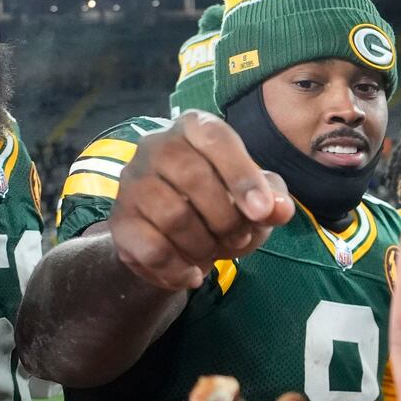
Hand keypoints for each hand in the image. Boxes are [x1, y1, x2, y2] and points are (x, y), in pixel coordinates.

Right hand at [108, 111, 293, 291]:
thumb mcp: (255, 199)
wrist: (172, 238)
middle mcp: (156, 145)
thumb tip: (279, 209)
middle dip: (226, 218)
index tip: (262, 212)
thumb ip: (272, 199)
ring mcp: (132, 182)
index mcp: (194, 127)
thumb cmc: (220, 204)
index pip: (216, 139)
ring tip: (214, 253)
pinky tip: (193, 273)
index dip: (241, 176)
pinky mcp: (120, 221)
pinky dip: (180, 268)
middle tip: (239, 239)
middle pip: (192, 177)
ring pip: (172, 215)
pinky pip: (152, 248)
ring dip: (204, 245)